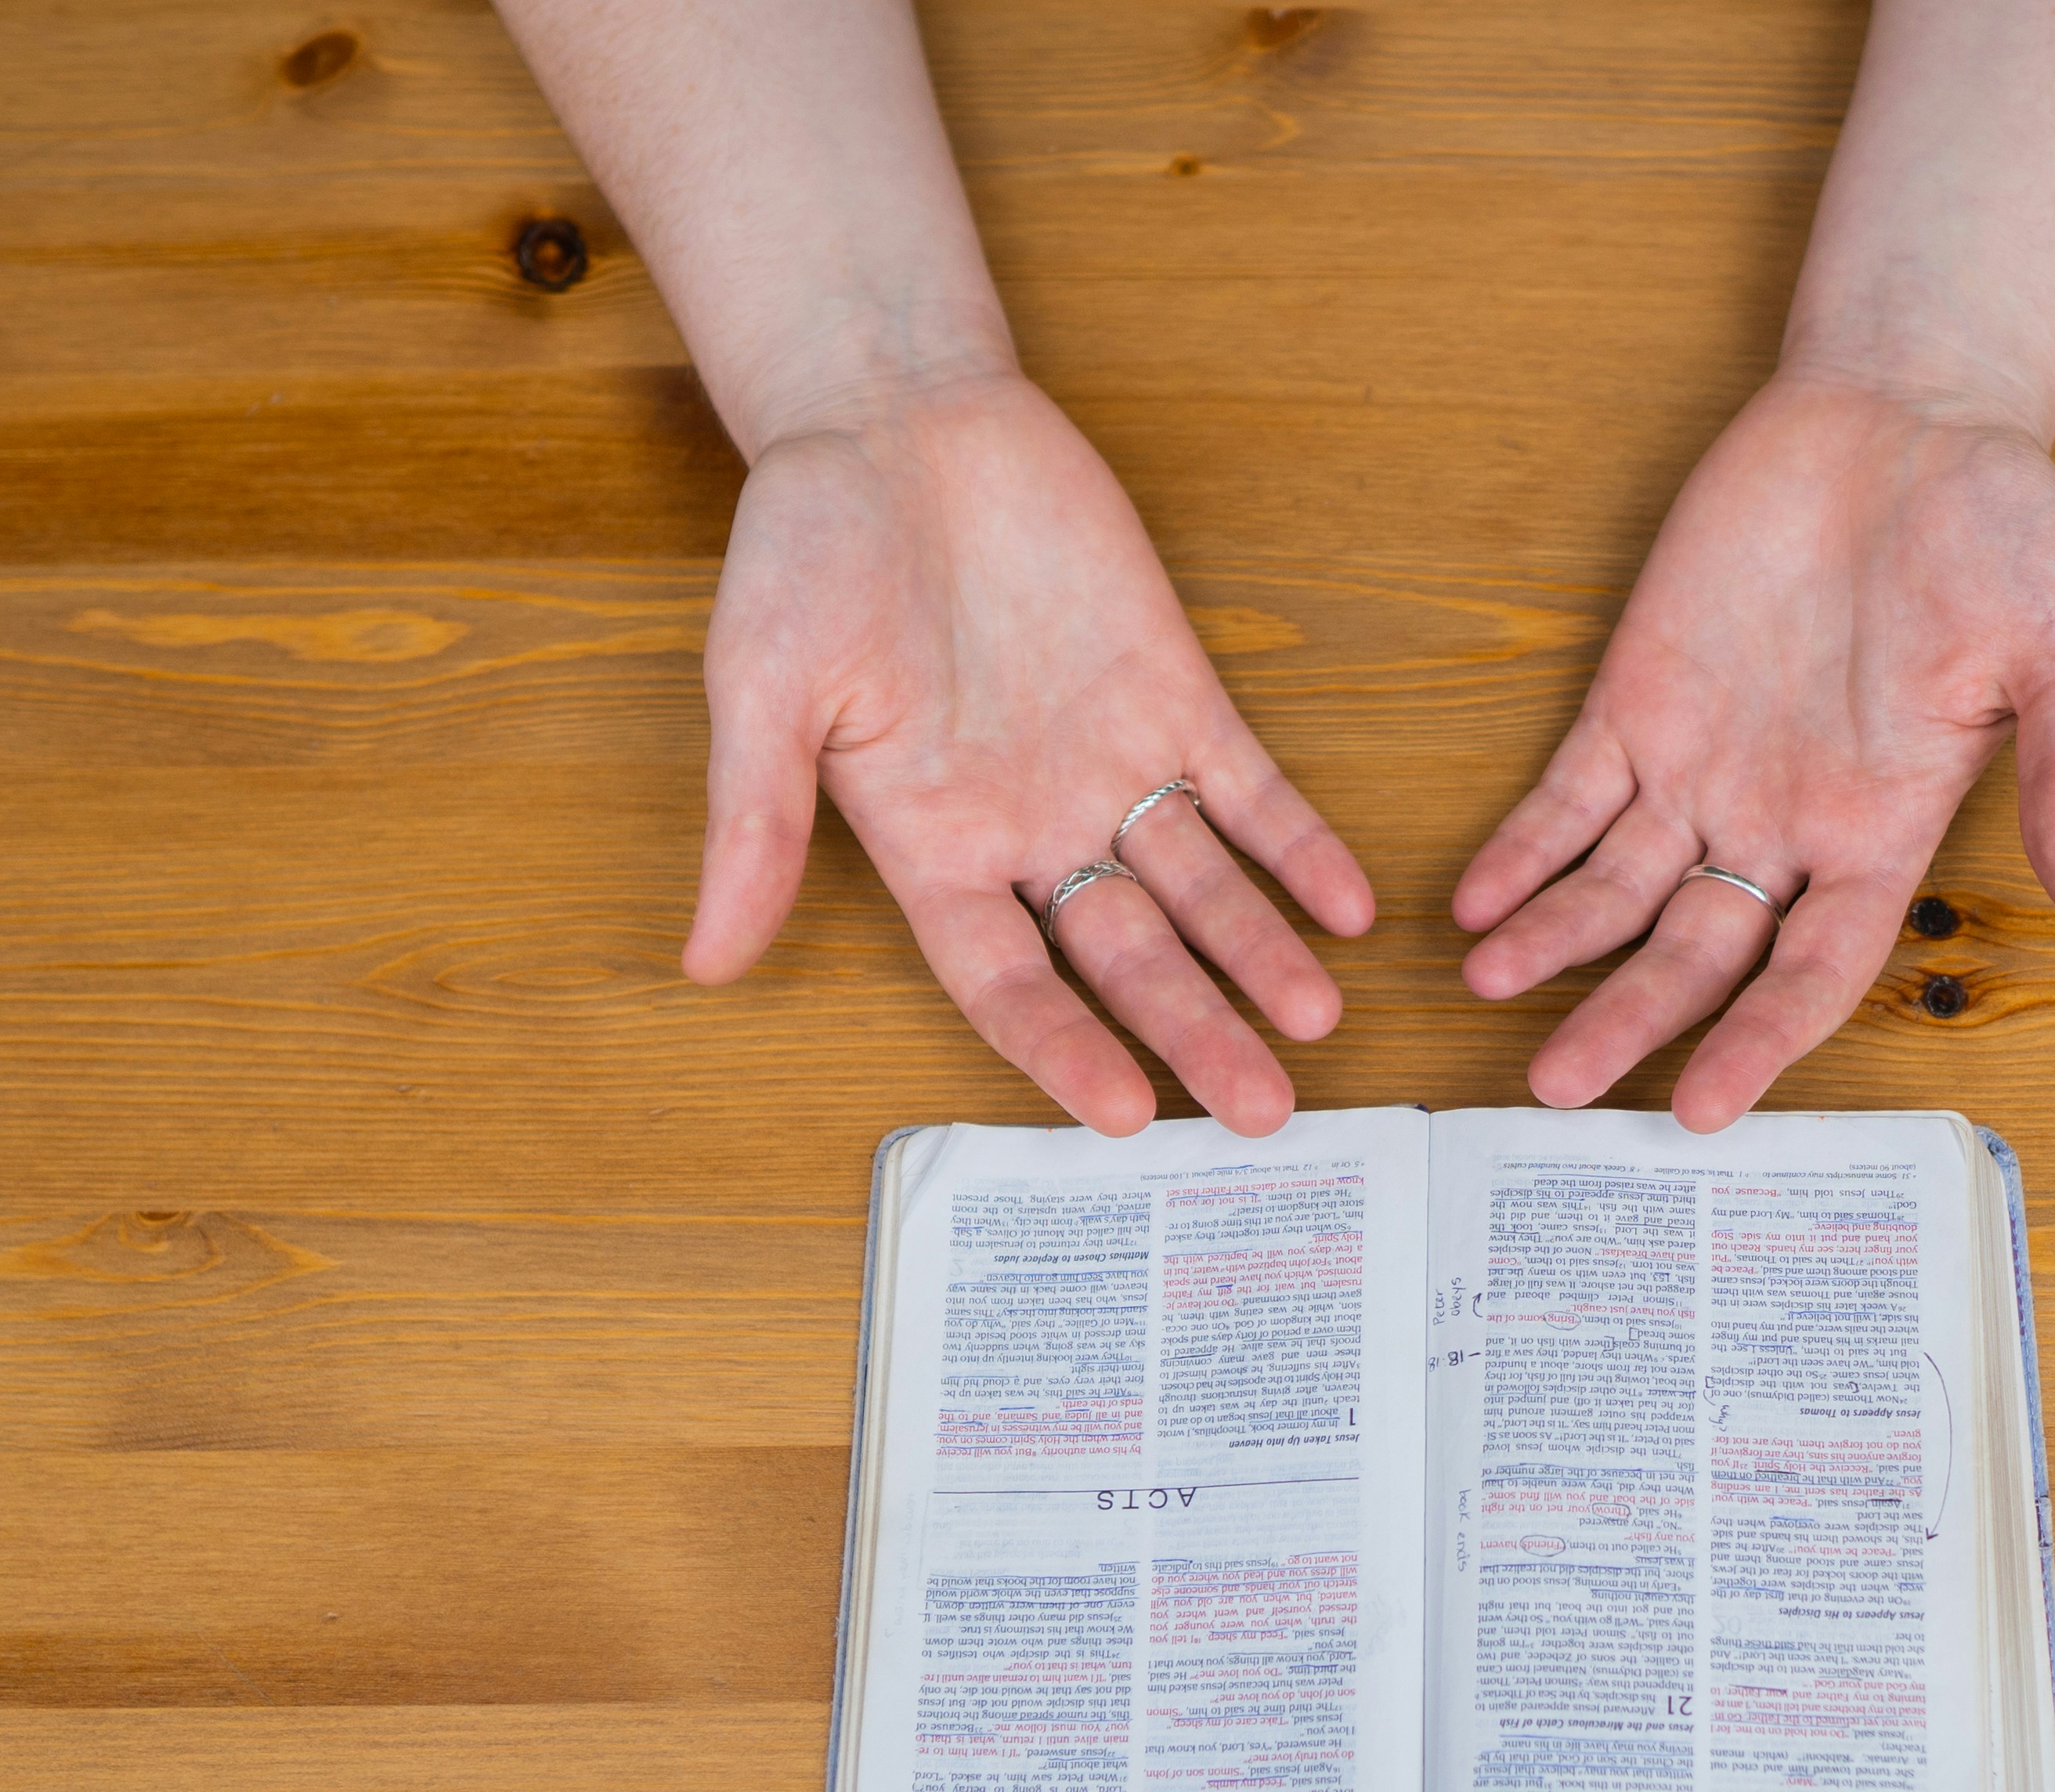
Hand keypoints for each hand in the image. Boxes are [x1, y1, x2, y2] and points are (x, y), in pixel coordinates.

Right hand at [685, 372, 1374, 1137]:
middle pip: (1125, 957)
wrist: (893, 412)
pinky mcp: (1170, 687)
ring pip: (1198, 887)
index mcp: (930, 844)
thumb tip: (705, 962)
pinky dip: (1298, 844)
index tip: (1124, 1115)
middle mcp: (1027, 824)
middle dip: (1195, 1032)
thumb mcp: (760, 685)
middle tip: (1266, 1112)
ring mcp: (1106, 759)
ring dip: (1260, 954)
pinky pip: (1247, 785)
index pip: (1008, 980)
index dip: (1064, 1049)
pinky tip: (1349, 907)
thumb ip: (755, 824)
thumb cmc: (803, 546)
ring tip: (1321, 1021)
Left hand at [1451, 372, 2054, 1130]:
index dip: (1759, 1041)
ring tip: (1488, 991)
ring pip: (1615, 889)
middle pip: (1695, 952)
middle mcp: (1784, 822)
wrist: (1907, 412)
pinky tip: (1475, 901)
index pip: (1812, 970)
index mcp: (1883, 832)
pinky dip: (1522, 849)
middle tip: (1558, 1087)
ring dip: (1555, 945)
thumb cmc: (2005, 528)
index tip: (1704, 1106)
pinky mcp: (1639, 697)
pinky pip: (1567, 795)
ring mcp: (1704, 765)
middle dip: (1628, 1019)